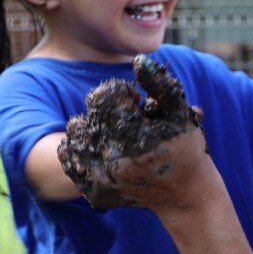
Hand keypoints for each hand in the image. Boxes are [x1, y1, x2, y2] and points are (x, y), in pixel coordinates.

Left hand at [58, 55, 211, 211]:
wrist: (183, 193)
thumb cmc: (184, 146)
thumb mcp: (181, 112)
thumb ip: (161, 83)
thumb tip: (138, 60)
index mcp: (137, 138)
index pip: (103, 96)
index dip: (120, 92)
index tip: (135, 101)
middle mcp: (115, 161)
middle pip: (89, 114)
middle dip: (109, 111)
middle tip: (131, 122)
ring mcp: (102, 180)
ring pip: (75, 133)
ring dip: (93, 127)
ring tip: (117, 136)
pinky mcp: (93, 192)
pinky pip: (69, 156)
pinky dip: (81, 147)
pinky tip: (102, 148)